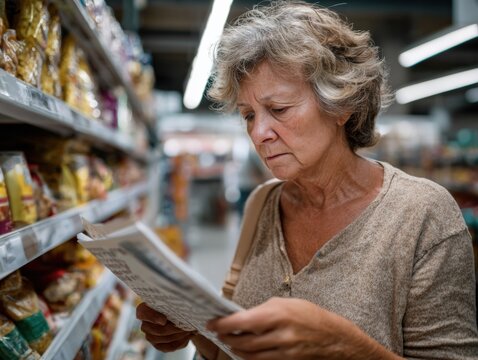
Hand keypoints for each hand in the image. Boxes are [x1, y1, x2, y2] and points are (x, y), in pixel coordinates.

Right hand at [136, 302, 195, 351]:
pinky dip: (180, 341)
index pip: (142, 312)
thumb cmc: (175, 305)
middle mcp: (146, 324)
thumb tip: (181, 305)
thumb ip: (173, 302)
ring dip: (178, 335)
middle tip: (185, 326)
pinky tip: (188, 336)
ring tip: (189, 330)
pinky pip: (169, 346)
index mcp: (146, 309)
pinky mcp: (159, 345)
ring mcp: (151, 336)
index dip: (152, 317)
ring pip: (163, 339)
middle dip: (172, 329)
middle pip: (156, 330)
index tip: (164, 320)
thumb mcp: (174, 301)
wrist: (181, 316)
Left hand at [207, 297, 396, 359]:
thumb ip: (262, 311)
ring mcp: (283, 352)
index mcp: (277, 315)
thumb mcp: (285, 304)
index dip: (222, 324)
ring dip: (235, 349)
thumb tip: (242, 317)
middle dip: (226, 338)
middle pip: (242, 342)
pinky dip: (249, 357)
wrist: (335, 338)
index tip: (212, 323)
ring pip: (249, 355)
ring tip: (229, 342)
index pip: (240, 321)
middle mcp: (279, 335)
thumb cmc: (310, 316)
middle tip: (218, 333)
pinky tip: (245, 351)